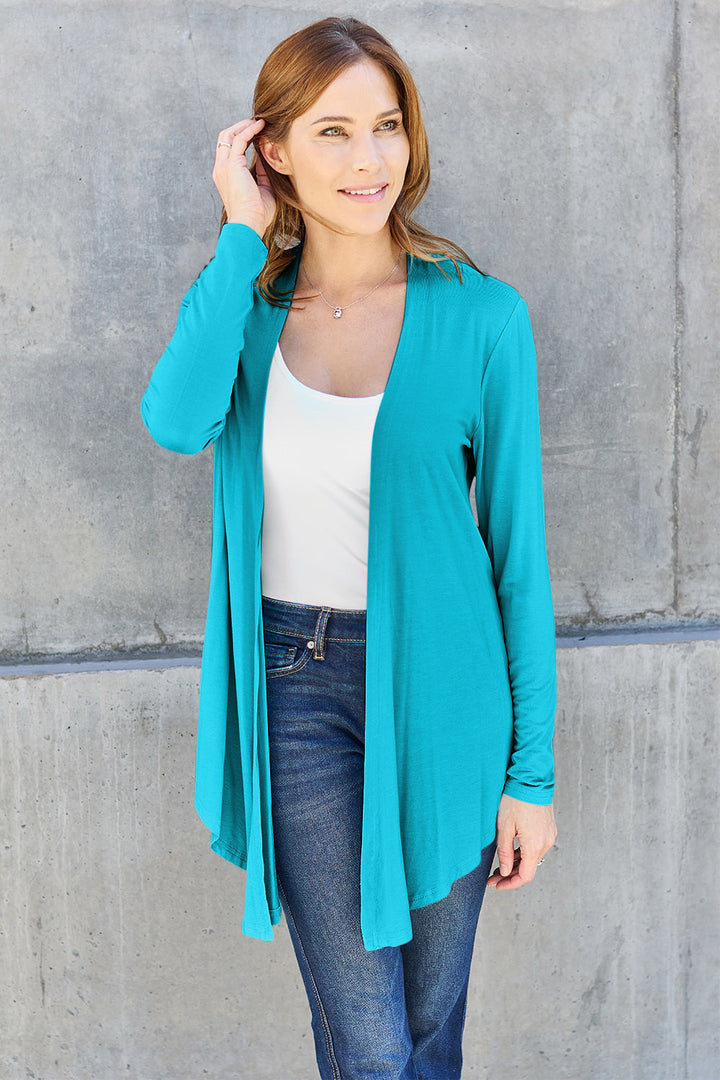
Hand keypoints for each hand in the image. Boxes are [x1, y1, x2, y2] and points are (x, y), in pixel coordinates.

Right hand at [212, 117, 275, 237]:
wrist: (249, 224)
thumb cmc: (257, 214)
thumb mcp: (262, 188)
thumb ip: (261, 172)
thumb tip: (265, 156)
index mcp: (224, 175)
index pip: (228, 149)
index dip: (240, 137)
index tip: (256, 132)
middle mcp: (220, 169)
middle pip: (225, 138)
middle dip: (240, 127)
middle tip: (257, 122)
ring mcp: (224, 166)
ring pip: (229, 134)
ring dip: (244, 125)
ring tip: (260, 121)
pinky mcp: (232, 165)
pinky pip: (239, 139)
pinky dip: (250, 130)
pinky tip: (261, 126)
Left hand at [486, 794, 556, 890]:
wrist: (531, 779)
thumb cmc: (515, 800)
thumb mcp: (504, 827)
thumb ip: (504, 852)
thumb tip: (504, 871)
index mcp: (534, 845)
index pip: (525, 875)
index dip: (510, 884)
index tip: (496, 885)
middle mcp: (545, 843)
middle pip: (529, 868)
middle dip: (510, 875)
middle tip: (492, 877)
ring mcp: (549, 835)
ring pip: (532, 858)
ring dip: (517, 864)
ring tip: (499, 865)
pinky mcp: (548, 828)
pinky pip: (536, 847)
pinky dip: (524, 853)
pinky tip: (511, 851)